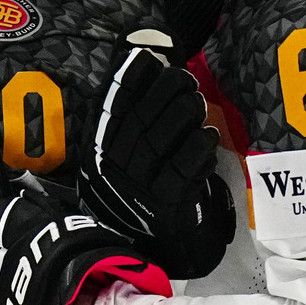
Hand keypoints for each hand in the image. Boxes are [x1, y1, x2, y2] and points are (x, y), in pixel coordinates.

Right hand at [79, 48, 235, 278]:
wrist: (150, 246)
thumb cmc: (138, 186)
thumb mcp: (118, 151)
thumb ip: (125, 111)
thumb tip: (138, 58)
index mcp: (98, 150)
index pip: (110, 108)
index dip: (127, 80)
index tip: (146, 59)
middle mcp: (113, 168)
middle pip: (139, 120)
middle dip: (164, 91)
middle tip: (184, 79)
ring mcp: (139, 188)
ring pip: (162, 140)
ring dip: (184, 113)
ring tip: (196, 101)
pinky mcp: (166, 206)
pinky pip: (184, 169)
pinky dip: (199, 146)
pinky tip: (207, 134)